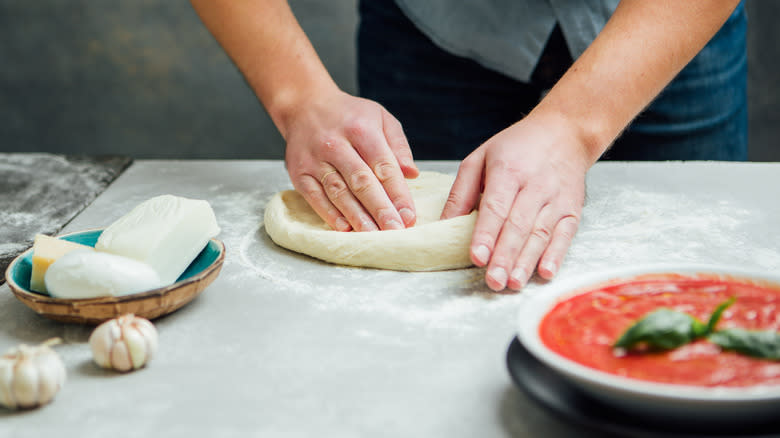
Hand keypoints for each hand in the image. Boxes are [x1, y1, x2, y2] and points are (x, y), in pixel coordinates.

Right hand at [283, 88, 418, 231]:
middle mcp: (336, 144)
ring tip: (373, 235)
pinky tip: (345, 228)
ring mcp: (315, 160)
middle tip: (394, 230)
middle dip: (380, 209)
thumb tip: (411, 174)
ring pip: (338, 192)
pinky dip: (330, 214)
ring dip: (357, 217)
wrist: (305, 106)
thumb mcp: (380, 118)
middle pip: (361, 182)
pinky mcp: (299, 173)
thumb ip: (398, 145)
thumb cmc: (350, 116)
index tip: (409, 215)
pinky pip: (315, 197)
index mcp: (361, 129)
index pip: (383, 166)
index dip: (397, 193)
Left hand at [441, 112, 589, 290]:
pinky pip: (565, 235)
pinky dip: (556, 255)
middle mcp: (535, 185)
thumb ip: (461, 192)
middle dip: (505, 256)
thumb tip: (445, 225)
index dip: (486, 234)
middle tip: (493, 282)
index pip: (496, 206)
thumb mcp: (480, 158)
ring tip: (513, 283)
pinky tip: (545, 272)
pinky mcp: (572, 209)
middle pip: (518, 225)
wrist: (564, 132)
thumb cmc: (516, 147)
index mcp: (508, 170)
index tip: (477, 258)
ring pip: (540, 233)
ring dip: (527, 261)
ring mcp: (556, 198)